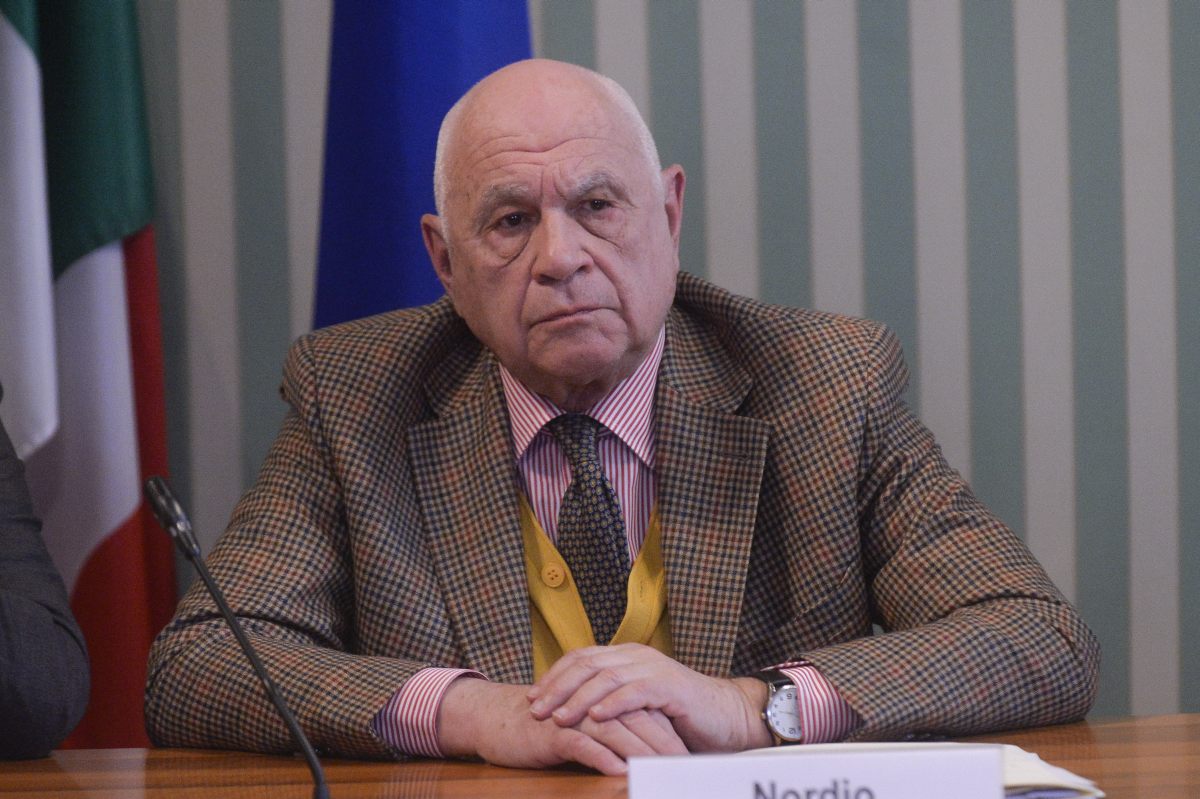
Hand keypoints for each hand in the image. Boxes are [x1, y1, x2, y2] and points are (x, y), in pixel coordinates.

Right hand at [437, 678, 686, 774]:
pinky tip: (621, 772)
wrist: (494, 718)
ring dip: (641, 752)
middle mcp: (591, 700)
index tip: (689, 752)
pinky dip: (604, 758)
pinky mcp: (554, 731)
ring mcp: (573, 714)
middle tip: (685, 763)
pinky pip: (584, 744)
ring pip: (616, 731)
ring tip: (662, 771)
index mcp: (600, 695)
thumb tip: (640, 747)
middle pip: (637, 719)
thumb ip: (607, 728)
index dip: (667, 730)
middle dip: (663, 743)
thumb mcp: (578, 722)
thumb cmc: (539, 725)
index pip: (643, 711)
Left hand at [526, 643, 771, 751]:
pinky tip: (596, 717)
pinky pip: (635, 692)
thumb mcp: (636, 705)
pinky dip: (613, 703)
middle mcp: (636, 656)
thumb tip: (569, 709)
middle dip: (557, 687)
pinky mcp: (670, 686)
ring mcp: (653, 668)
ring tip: (558, 717)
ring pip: (606, 677)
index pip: (580, 658)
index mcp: (626, 656)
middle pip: (586, 664)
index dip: (554, 676)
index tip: (531, 697)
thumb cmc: (678, 715)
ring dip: (578, 698)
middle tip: (535, 709)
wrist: (725, 717)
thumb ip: (609, 700)